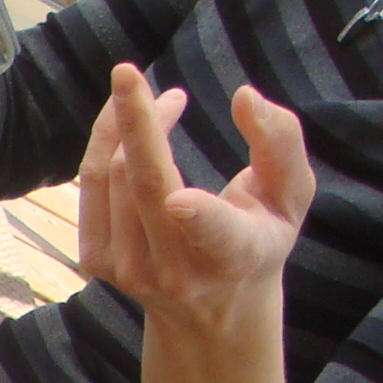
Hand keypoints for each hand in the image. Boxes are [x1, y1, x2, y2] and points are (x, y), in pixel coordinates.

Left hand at [76, 65, 313, 326]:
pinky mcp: (96, 261)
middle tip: (129, 72)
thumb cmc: (259, 238)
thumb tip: (245, 95)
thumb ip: (281, 145)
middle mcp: (174, 270)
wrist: (207, 310)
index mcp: (232, 255)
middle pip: (145, 186)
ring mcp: (128, 269)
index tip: (182, 200)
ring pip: (113, 176)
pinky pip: (91, 184)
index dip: (199, 218)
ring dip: (132, 124)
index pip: (215, 236)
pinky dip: (109, 142)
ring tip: (168, 102)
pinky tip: (133, 126)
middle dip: (135, 123)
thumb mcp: (291, 197)